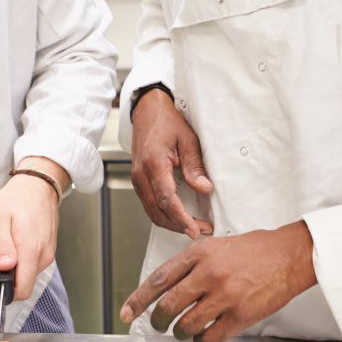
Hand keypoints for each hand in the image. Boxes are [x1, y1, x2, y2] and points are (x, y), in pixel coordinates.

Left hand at [0, 168, 60, 300]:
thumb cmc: (16, 200)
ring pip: (25, 274)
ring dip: (10, 264)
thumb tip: (4, 268)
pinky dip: (18, 258)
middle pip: (22, 283)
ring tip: (4, 241)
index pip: (21, 290)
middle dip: (3, 274)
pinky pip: (31, 264)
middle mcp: (43, 256)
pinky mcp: (48, 250)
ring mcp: (47, 254)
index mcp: (30, 251)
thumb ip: (2, 247)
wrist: (38, 186)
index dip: (3, 288)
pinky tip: (14, 240)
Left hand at [119, 223, 316, 341]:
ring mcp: (226, 296)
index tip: (126, 313)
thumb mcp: (217, 245)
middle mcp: (209, 274)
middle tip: (159, 326)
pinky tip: (205, 336)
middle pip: (168, 307)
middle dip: (157, 321)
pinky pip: (210, 337)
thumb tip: (166, 289)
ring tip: (185, 331)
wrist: (290, 255)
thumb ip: (191, 264)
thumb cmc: (255, 250)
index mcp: (199, 254)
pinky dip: (202, 341)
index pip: (158, 280)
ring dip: (181, 333)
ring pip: (187, 326)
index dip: (138, 300)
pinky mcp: (241, 315)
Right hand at [130, 89, 214, 237]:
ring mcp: (137, 179)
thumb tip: (205, 188)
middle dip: (180, 225)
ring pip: (152, 211)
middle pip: (158, 211)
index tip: (195, 229)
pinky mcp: (138, 181)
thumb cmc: (167, 122)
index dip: (182, 218)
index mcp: (154, 164)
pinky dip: (164, 215)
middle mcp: (141, 175)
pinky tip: (180, 217)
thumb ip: (195, 166)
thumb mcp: (188, 139)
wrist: (147, 111)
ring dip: (172, 223)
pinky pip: (150, 205)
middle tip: (202, 230)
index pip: (167, 199)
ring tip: (194, 227)